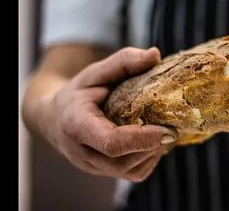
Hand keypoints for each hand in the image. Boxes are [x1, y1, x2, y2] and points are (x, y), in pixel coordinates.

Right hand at [41, 47, 176, 181]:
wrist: (54, 117)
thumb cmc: (78, 92)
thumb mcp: (96, 71)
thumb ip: (124, 62)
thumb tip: (155, 54)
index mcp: (76, 126)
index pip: (111, 143)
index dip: (141, 139)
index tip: (167, 130)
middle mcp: (82, 153)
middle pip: (122, 162)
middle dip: (152, 147)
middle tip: (174, 129)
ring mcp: (92, 167)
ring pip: (129, 172)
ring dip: (153, 154)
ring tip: (165, 133)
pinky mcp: (103, 172)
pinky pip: (131, 174)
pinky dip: (148, 160)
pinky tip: (154, 142)